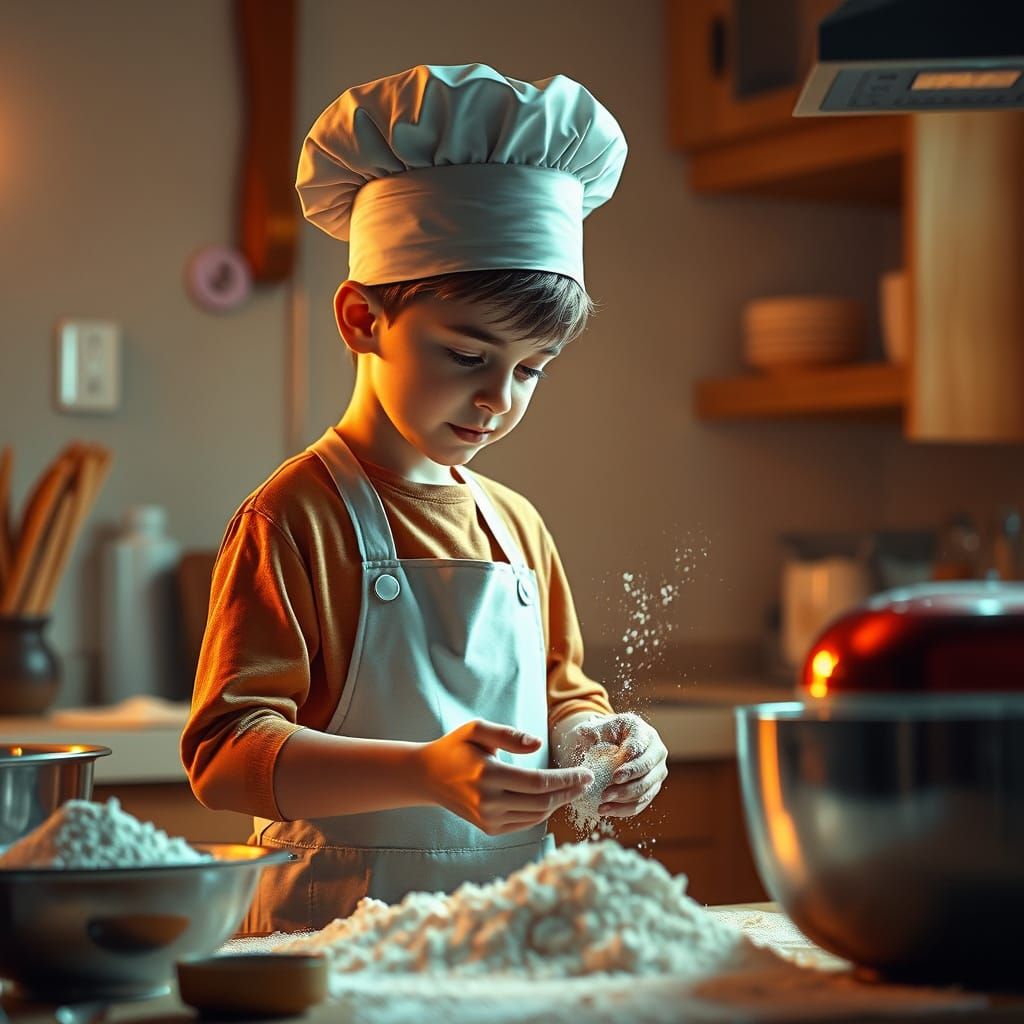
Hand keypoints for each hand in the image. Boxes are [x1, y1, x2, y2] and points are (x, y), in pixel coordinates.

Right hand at [417, 719, 593, 835]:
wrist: (428, 777)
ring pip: (537, 816)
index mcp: (487, 775)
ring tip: (574, 788)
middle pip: (542, 802)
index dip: (566, 780)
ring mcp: (488, 819)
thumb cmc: (456, 748)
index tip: (586, 773)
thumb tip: (539, 743)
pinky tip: (553, 798)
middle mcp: (488, 802)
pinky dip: (543, 811)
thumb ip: (509, 734)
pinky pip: (526, 823)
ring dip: (559, 803)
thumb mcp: (477, 729)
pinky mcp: (490, 829)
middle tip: (587, 781)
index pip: (538, 783)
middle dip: (569, 792)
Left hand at [563, 712, 667, 817]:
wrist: (608, 742)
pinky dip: (625, 809)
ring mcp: (657, 769)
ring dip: (625, 801)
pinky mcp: (653, 786)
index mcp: (642, 731)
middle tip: (605, 795)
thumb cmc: (600, 733)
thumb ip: (591, 731)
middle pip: (647, 772)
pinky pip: (642, 802)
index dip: (630, 766)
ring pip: (646, 790)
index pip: (640, 749)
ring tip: (603, 806)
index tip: (615, 777)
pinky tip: (608, 811)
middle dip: (627, 787)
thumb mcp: (595, 728)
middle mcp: (656, 750)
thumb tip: (585, 737)